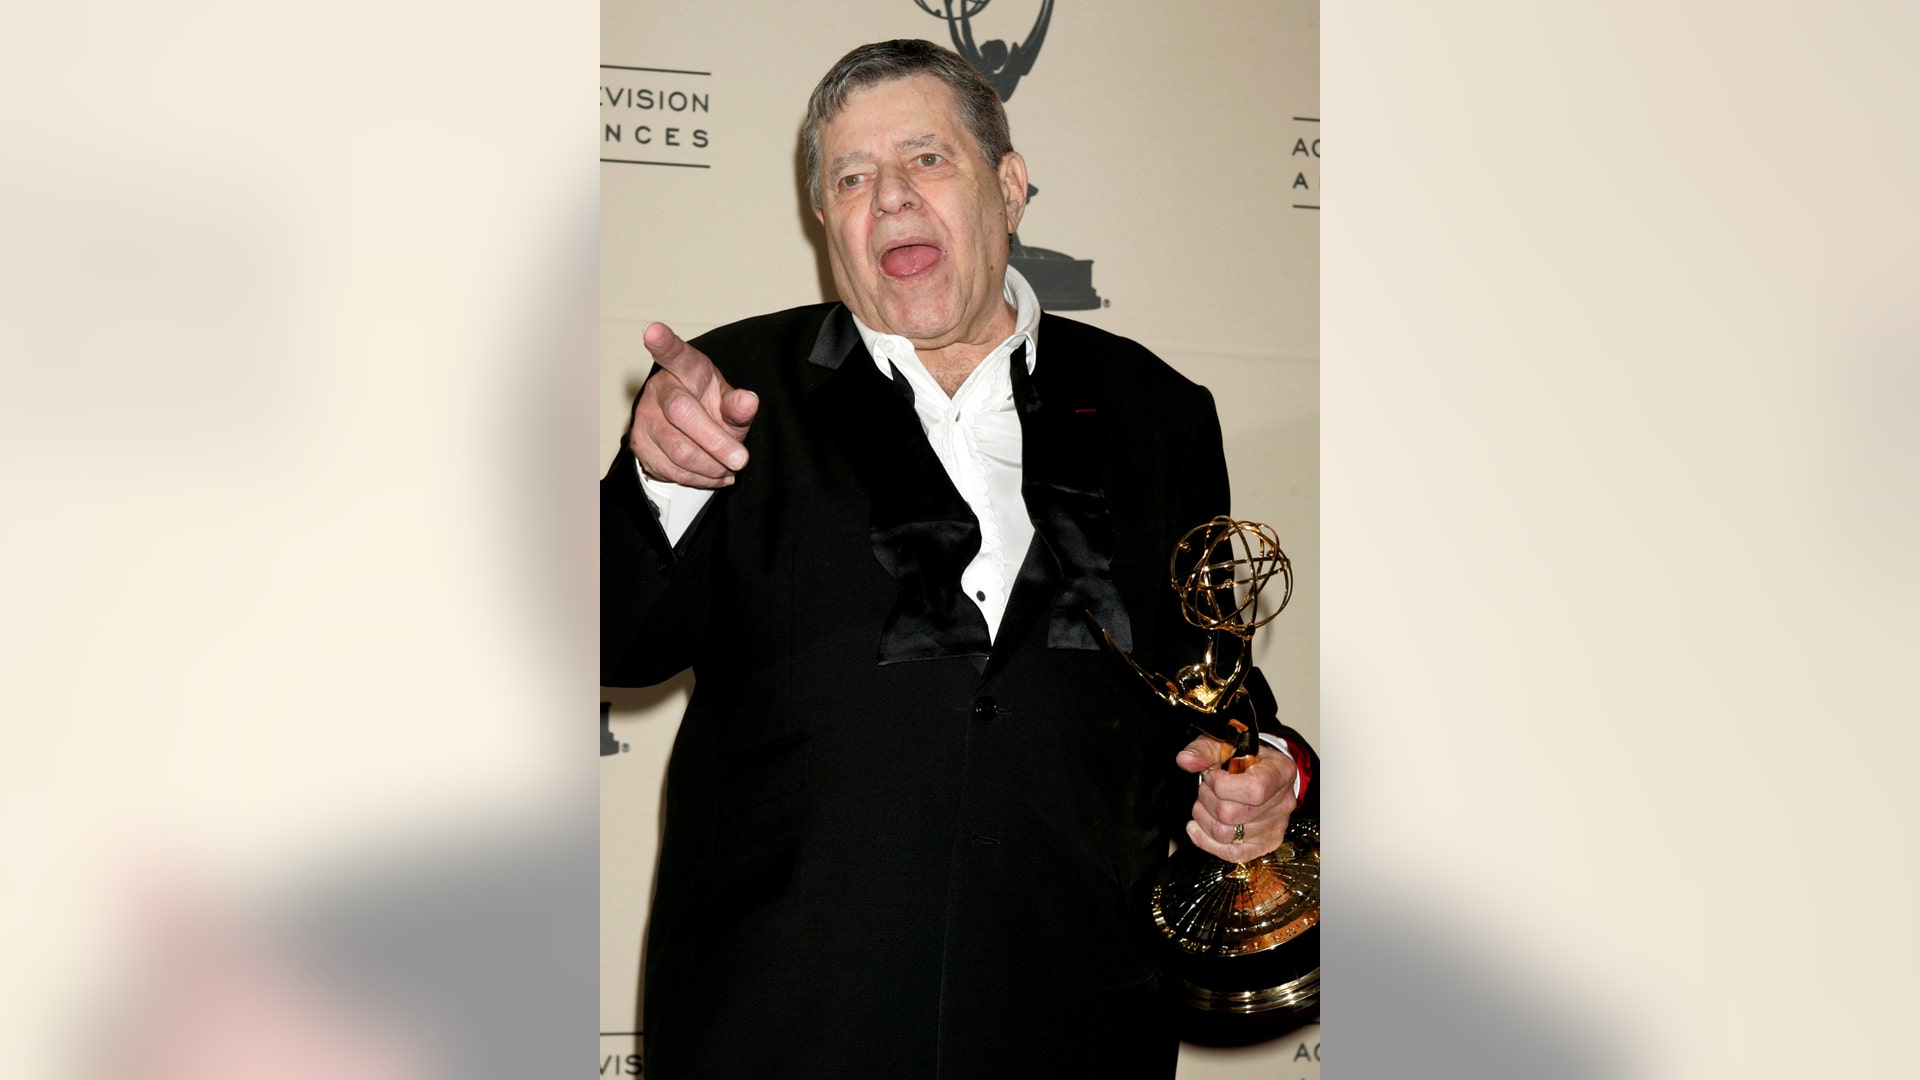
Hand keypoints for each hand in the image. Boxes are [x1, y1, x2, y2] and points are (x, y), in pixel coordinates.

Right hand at [630, 322, 759, 488]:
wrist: (687, 436)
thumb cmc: (711, 410)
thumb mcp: (729, 404)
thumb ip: (739, 405)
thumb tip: (749, 400)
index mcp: (685, 369)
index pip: (674, 353)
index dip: (663, 342)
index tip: (654, 330)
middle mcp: (660, 388)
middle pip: (682, 413)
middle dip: (716, 442)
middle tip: (741, 459)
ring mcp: (645, 417)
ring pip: (679, 450)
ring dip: (712, 466)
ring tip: (729, 466)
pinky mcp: (639, 444)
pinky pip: (674, 471)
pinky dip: (701, 478)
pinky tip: (714, 473)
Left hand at [1175, 733, 1298, 860]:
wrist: (1258, 771)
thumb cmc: (1242, 757)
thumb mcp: (1223, 744)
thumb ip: (1203, 750)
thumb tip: (1185, 760)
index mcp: (1281, 772)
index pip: (1253, 790)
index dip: (1221, 785)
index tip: (1212, 775)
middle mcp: (1283, 803)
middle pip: (1231, 814)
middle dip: (1206, 799)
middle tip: (1205, 788)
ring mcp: (1276, 827)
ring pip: (1225, 835)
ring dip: (1203, 818)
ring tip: (1203, 803)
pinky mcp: (1265, 845)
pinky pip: (1232, 854)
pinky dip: (1206, 841)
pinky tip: (1196, 827)